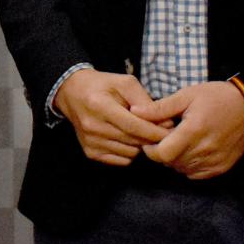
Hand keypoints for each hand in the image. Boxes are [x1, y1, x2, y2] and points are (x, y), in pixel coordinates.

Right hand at [52, 68, 169, 165]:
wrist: (73, 93)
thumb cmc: (102, 85)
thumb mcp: (125, 83)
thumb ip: (144, 100)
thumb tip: (163, 122)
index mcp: (100, 106)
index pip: (134, 126)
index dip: (155, 131)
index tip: (170, 130)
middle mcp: (93, 127)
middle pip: (133, 141)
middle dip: (152, 138)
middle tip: (162, 131)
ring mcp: (90, 142)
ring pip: (130, 154)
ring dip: (140, 145)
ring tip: (139, 131)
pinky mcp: (91, 153)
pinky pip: (121, 160)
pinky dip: (129, 153)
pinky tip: (127, 139)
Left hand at [131, 80, 243, 177]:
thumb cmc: (214, 97)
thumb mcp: (186, 95)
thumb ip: (160, 108)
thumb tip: (134, 112)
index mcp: (194, 130)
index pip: (163, 153)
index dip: (151, 149)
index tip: (151, 139)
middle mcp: (205, 149)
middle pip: (171, 163)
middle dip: (162, 152)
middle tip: (164, 138)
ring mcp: (214, 161)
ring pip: (182, 170)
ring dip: (175, 159)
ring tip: (178, 142)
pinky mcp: (221, 167)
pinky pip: (195, 174)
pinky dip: (188, 165)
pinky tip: (190, 150)